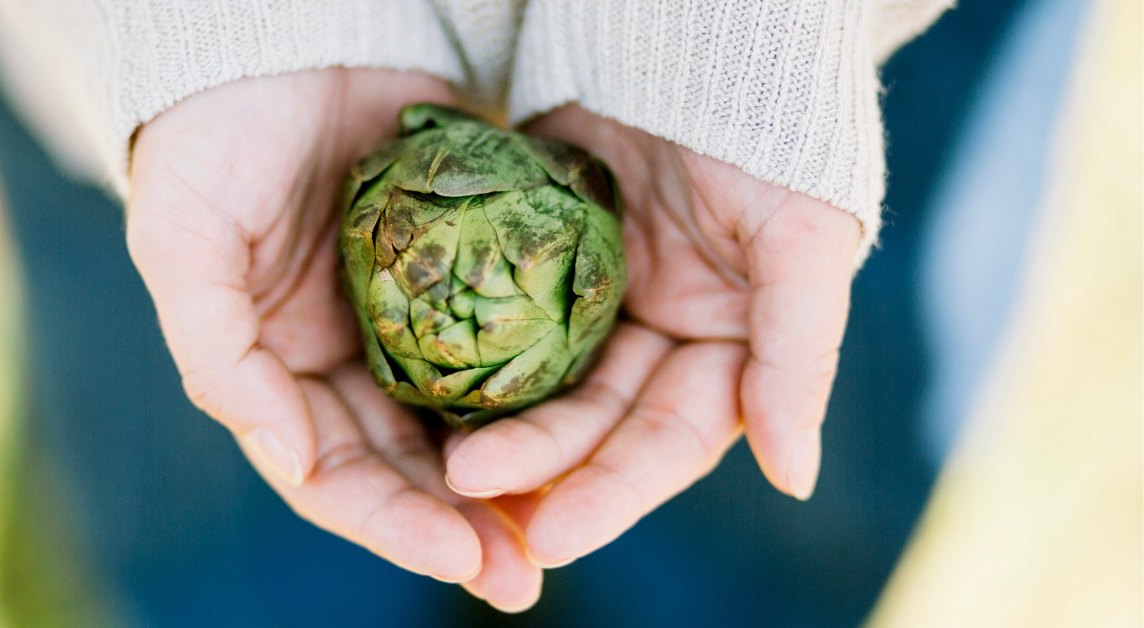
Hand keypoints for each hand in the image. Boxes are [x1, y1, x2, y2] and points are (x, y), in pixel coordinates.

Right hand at [126, 69, 540, 610]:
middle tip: (524, 576)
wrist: (293, 37)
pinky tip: (587, 429)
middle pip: (411, 465)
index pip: (335, 474)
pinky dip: (544, 390)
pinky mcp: (475, 271)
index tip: (461, 558)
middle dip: (462, 525)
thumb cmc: (216, 136)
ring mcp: (418, 320)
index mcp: (284, 370)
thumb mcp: (184, 240)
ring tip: (568, 524)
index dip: (392, 525)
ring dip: (514, 479)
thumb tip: (289, 461)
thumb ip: (218, 353)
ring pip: (469, 420)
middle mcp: (355, 359)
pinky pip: (514, 342)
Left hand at [444, 106, 860, 567]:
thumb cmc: (773, 131)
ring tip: (439, 458)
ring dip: (500, 424)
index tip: (552, 534)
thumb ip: (799, 355)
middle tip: (468, 492)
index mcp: (728, 349)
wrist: (698, 34)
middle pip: (599, 425)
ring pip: (545, 384)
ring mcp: (599, 301)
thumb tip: (797, 477)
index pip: (671, 438)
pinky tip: (424, 388)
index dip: (617, 489)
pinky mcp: (543, 260)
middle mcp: (662, 337)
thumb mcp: (804, 237)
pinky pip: (501, 318)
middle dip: (541, 464)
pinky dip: (470, 355)